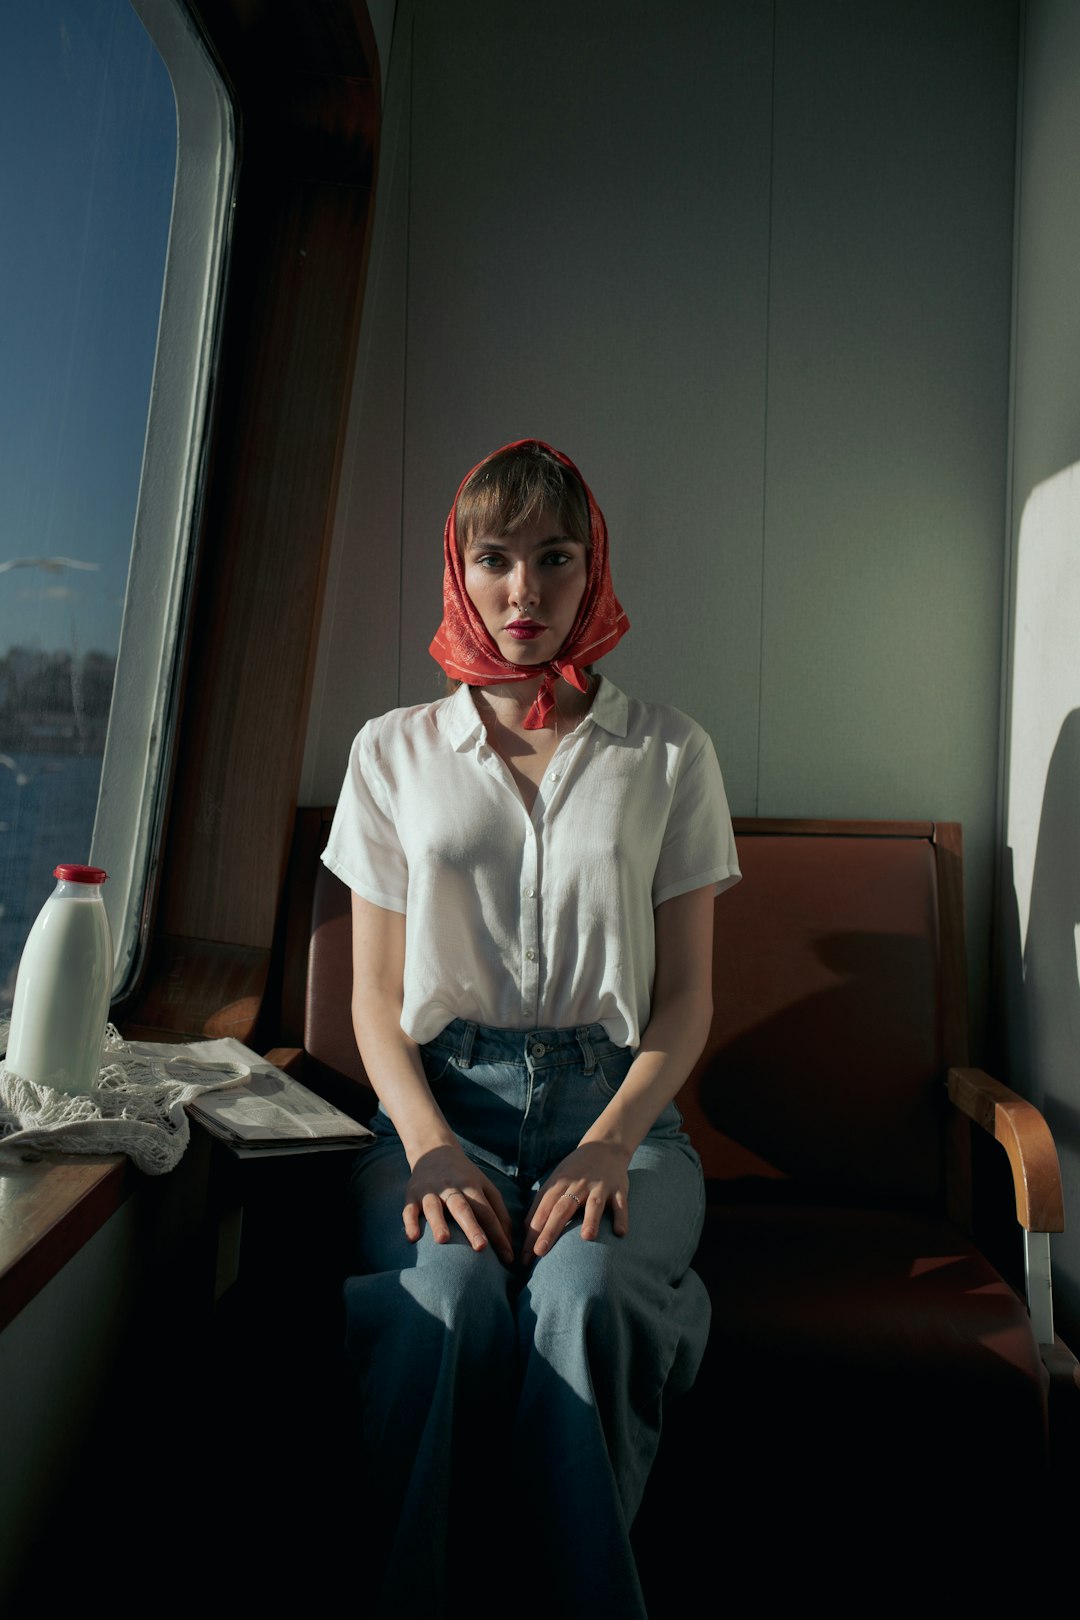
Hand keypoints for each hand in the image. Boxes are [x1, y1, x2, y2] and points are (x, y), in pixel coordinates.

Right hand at [404, 1143, 514, 1264]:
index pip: (488, 1213)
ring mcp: (431, 1191)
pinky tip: (412, 1238)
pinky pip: (409, 1210)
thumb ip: (499, 1213)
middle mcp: (452, 1188)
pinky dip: (410, 1222)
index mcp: (473, 1187)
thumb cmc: (465, 1178)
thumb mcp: (485, 1188)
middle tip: (481, 1247)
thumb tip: (510, 1243)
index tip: (508, 1258)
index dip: (498, 1234)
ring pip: (434, 1207)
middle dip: (472, 1227)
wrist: (434, 1151)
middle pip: (463, 1208)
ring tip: (443, 1240)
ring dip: (438, 1223)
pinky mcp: (412, 1195)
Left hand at [522, 1141, 630, 1264]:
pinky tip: (620, 1233)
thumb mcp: (555, 1182)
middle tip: (540, 1252)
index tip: (526, 1256)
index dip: (533, 1232)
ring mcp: (599, 1187)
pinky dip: (621, 1217)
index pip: (543, 1210)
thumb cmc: (574, 1172)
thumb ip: (542, 1204)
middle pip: (562, 1209)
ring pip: (594, 1204)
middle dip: (550, 1230)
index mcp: (559, 1184)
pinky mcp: (618, 1189)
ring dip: (591, 1220)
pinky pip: (620, 1204)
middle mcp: (578, 1185)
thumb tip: (527, 1231)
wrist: (604, 1146)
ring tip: (587, 1237)